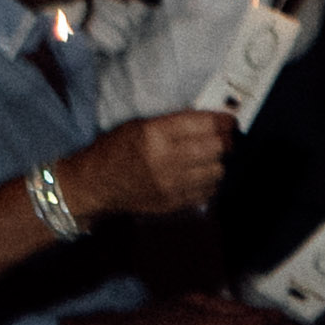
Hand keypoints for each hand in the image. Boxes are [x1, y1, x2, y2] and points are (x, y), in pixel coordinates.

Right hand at [61, 109, 233, 220]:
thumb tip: (211, 121)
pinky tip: (201, 175)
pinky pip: (208, 191)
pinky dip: (210, 182)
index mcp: (155, 134)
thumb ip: (174, 123)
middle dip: (225, 141)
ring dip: (218, 162)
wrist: (94, 184)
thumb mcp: (139, 125)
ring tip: (210, 158)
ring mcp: (172, 184)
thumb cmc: (115, 149)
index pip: (204, 125)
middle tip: (225, 139)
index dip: (223, 122)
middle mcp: (166, 159)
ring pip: (217, 171)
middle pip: (217, 148)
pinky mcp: (174, 203)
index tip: (229, 121)